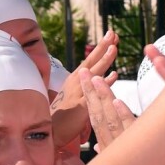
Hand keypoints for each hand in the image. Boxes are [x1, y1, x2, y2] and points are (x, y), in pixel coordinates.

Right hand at [50, 30, 118, 148]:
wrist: (50, 131)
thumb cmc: (65, 112)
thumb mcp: (77, 93)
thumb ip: (92, 82)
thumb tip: (108, 73)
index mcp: (76, 78)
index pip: (91, 59)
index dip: (101, 47)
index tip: (112, 34)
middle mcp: (76, 82)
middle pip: (92, 61)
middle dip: (103, 46)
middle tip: (112, 33)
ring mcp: (78, 93)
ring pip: (94, 74)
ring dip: (104, 60)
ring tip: (114, 48)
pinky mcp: (80, 108)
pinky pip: (94, 93)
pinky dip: (104, 84)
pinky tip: (113, 75)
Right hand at [79, 69, 134, 152]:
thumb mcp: (112, 162)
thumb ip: (105, 152)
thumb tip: (96, 146)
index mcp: (107, 147)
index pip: (96, 120)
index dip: (90, 101)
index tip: (85, 81)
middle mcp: (112, 146)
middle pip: (99, 116)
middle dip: (91, 93)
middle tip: (84, 72)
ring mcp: (125, 146)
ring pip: (112, 119)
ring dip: (104, 98)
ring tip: (97, 79)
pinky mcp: (141, 149)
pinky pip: (131, 129)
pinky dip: (124, 115)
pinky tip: (118, 101)